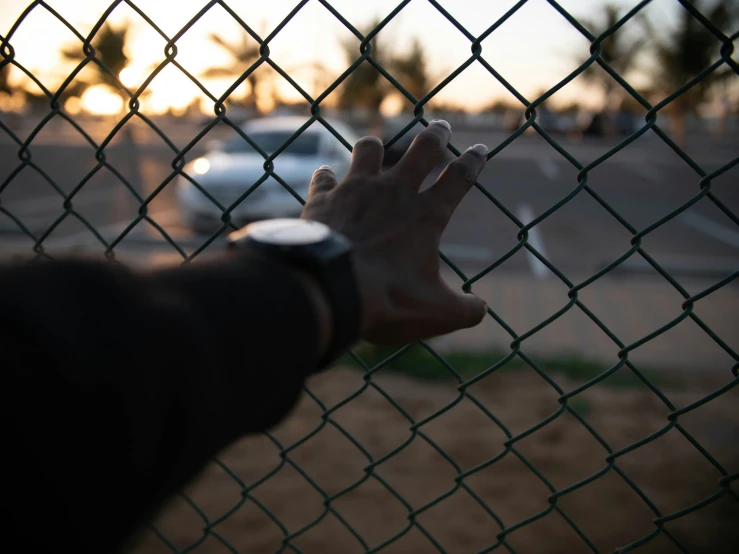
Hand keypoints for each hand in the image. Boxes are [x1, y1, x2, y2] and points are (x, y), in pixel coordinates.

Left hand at [301, 120, 488, 344]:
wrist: (330, 289)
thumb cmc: (388, 300)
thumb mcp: (438, 314)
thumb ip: (466, 310)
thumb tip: (481, 310)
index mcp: (426, 215)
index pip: (459, 179)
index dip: (474, 162)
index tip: (481, 149)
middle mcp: (394, 193)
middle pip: (422, 148)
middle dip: (435, 134)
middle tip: (441, 127)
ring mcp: (356, 190)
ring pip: (370, 148)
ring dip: (375, 147)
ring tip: (376, 148)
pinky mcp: (323, 198)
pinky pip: (325, 176)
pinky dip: (326, 177)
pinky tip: (326, 178)